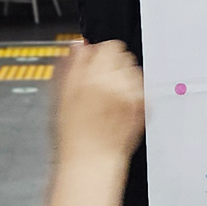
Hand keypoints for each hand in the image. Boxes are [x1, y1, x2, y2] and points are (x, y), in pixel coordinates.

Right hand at [54, 40, 144, 164]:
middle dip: (112, 65)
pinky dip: (134, 93)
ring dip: (124, 78)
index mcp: (92, 75)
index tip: (94, 62)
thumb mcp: (62, 94)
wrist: (92, 159)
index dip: (99, 53)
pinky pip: (142, 87)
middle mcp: (116, 81)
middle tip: (100, 83)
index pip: (108, 45)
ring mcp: (133, 93)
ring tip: (110, 98)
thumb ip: (71, 64)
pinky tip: (120, 107)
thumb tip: (78, 45)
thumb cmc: (74, 132)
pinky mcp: (145, 105)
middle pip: (124, 55)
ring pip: (135, 70)